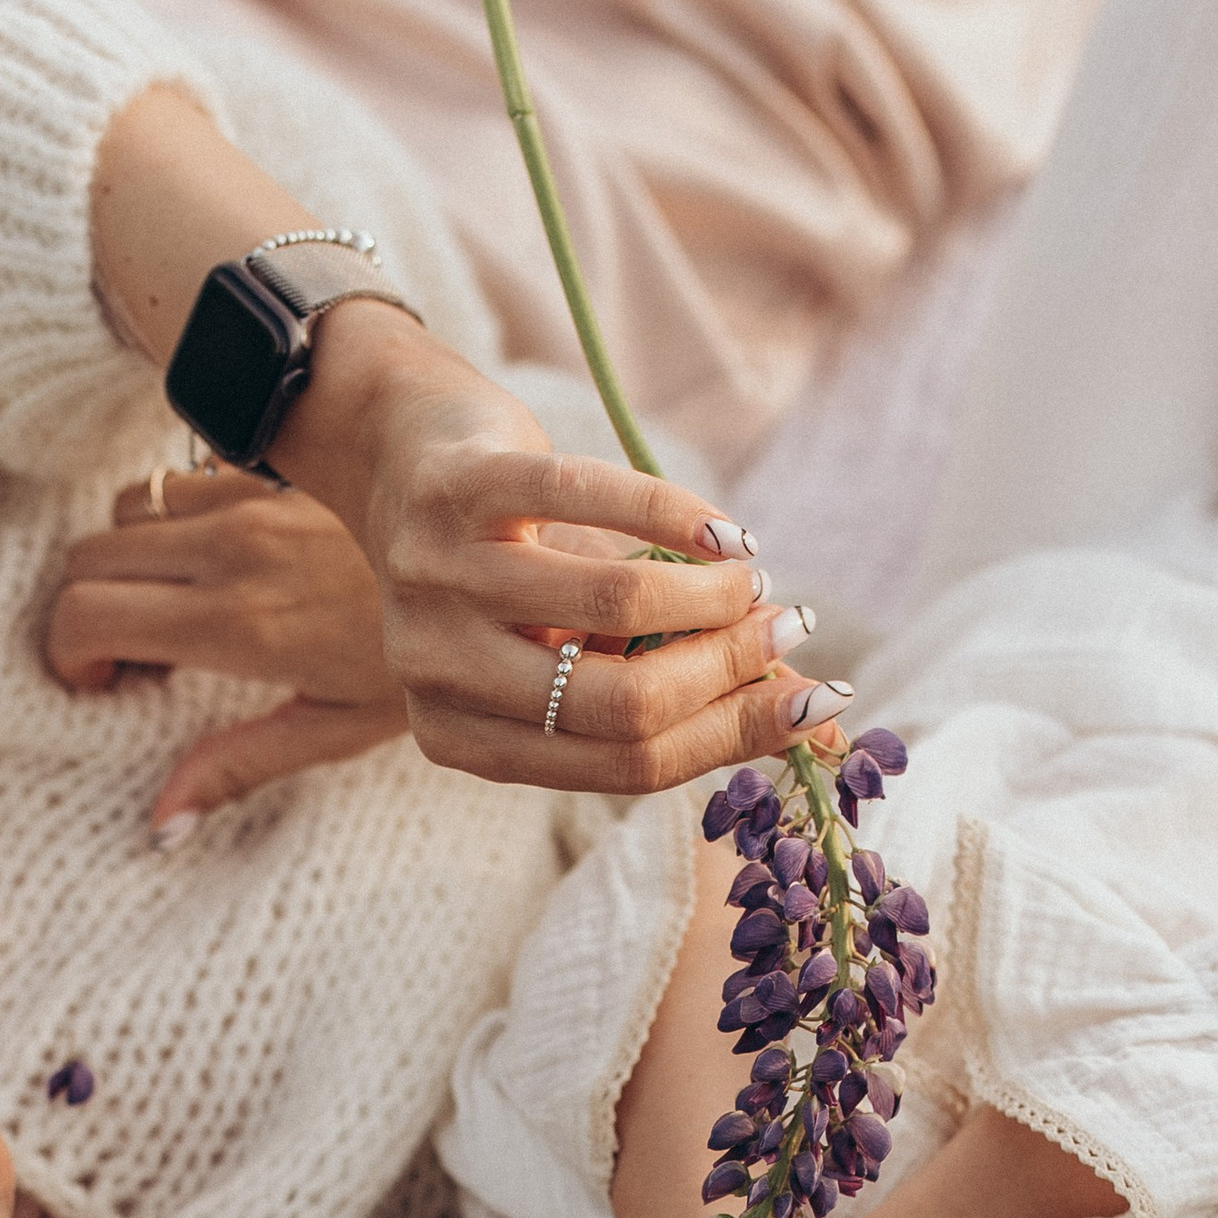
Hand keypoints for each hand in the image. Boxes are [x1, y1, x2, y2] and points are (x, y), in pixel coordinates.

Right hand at [43, 465, 408, 833]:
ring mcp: (251, 500)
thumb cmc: (426, 663)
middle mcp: (231, 550)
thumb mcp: (337, 729)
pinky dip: (170, 522)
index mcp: (236, 623)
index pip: (87, 614)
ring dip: (125, 561)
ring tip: (169, 610)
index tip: (103, 685)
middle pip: (88, 558)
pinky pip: (182, 481)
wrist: (498, 571)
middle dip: (86, 610)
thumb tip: (160, 824)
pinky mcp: (275, 471)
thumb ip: (239, 764)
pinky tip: (211, 566)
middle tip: (133, 660)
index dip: (69, 653)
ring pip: (128, 510)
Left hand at [277, 304, 852, 797]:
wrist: (396, 451)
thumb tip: (820, 733)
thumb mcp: (576, 642)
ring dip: (711, 594)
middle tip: (784, 627)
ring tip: (749, 576)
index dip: (731, 735)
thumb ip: (675, 687)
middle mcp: (434, 673)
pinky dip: (674, 515)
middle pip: (623, 705)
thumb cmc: (508, 566)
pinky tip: (723, 533)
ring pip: (612, 609)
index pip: (622, 766)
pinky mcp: (452, 488)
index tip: (812, 701)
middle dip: (729, 670)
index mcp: (462, 738)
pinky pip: (587, 500)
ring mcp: (433, 581)